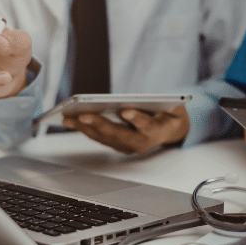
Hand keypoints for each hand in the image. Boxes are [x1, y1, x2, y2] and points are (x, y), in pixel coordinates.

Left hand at [62, 105, 189, 153]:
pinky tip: (72, 120)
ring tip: (69, 118)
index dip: (136, 118)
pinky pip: (99, 137)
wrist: (170, 130)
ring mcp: (127, 145)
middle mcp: (140, 142)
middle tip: (84, 115)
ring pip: (104, 138)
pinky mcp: (116, 144)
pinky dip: (84, 129)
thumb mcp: (176, 106)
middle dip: (100, 124)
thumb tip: (162, 99)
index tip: (126, 110)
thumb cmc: (170, 114)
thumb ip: (172, 103)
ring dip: (85, 128)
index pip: (147, 125)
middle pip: (119, 134)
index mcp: (156, 131)